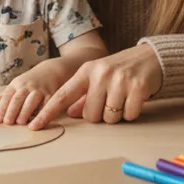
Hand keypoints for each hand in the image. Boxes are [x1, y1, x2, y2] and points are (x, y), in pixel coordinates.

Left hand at [0, 59, 70, 125]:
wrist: (52, 71)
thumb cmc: (30, 82)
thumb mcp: (15, 86)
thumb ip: (1, 97)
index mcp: (16, 84)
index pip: (7, 96)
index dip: (2, 108)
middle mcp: (27, 87)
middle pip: (18, 98)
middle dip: (12, 110)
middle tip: (8, 122)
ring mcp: (40, 91)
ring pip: (31, 101)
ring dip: (26, 112)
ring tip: (20, 122)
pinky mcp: (51, 95)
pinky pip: (46, 105)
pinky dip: (41, 113)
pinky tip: (37, 121)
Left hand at [25, 44, 162, 129]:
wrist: (150, 57)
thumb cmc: (119, 70)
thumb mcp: (98, 77)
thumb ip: (83, 94)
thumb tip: (71, 113)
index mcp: (86, 71)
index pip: (63, 95)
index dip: (48, 112)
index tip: (34, 126)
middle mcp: (101, 74)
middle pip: (90, 115)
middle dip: (99, 115)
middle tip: (109, 101)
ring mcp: (120, 80)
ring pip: (109, 118)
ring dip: (116, 115)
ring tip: (122, 98)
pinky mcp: (138, 88)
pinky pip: (128, 116)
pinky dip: (131, 113)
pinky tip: (133, 99)